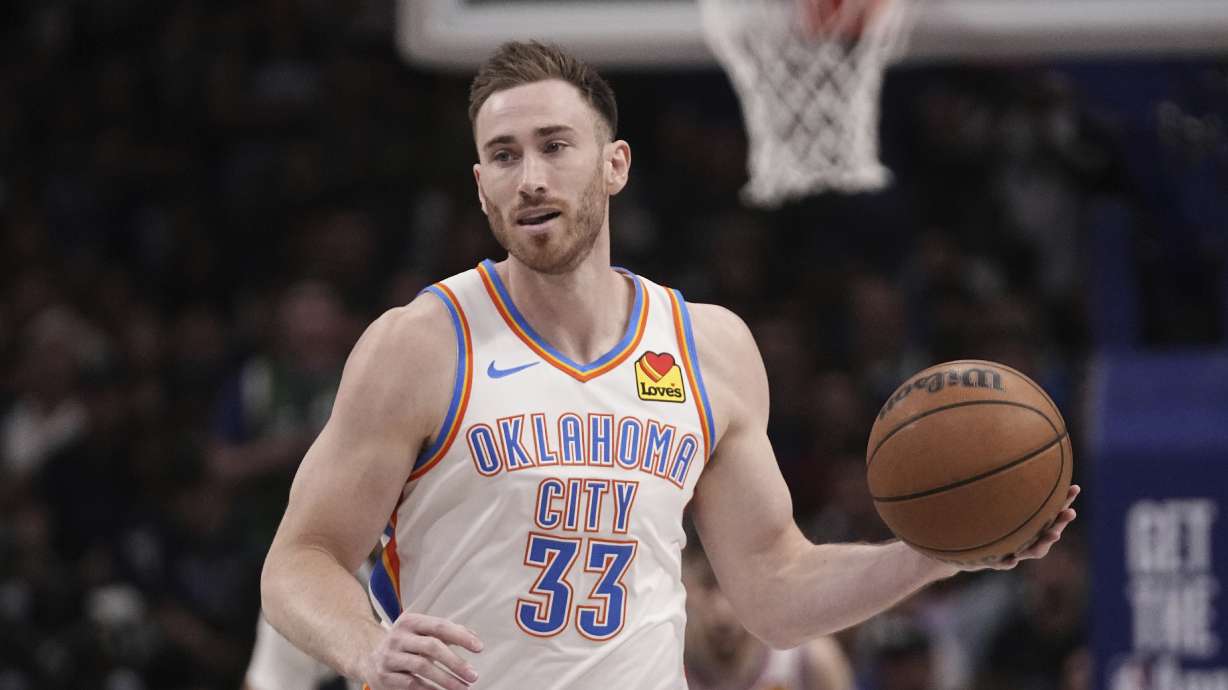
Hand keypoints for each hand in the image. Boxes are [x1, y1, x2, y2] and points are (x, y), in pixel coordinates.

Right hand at [362, 613, 482, 689]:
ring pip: (422, 667)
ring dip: (446, 679)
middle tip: (473, 675)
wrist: (370, 658)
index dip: (461, 636)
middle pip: (432, 647)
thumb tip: (475, 638)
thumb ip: (449, 633)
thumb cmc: (407, 645)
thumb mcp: (423, 634)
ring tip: (462, 688)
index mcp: (410, 621)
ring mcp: (390, 656)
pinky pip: (411, 684)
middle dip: (455, 662)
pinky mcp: (384, 676)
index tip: (479, 648)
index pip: (440, 626)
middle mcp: (398, 637)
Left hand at [966, 484, 1080, 571]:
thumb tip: (1021, 457)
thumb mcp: (1003, 508)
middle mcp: (1032, 540)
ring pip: (1035, 550)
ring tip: (1055, 534)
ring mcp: (1018, 552)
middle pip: (1051, 531)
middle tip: (1071, 512)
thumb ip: (1012, 490)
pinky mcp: (1000, 562)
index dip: (1064, 501)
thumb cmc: (996, 528)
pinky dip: (1008, 562)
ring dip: (1045, 542)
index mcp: (1035, 526)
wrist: (976, 554)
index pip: (1053, 511)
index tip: (1075, 487)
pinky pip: (1004, 562)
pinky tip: (1011, 558)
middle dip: (1061, 522)